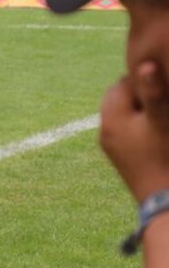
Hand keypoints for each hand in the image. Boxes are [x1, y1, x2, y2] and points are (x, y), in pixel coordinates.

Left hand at [100, 60, 168, 201]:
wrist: (166, 204)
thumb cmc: (168, 158)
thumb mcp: (163, 121)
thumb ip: (153, 91)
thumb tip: (144, 64)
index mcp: (111, 116)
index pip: (126, 81)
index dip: (150, 79)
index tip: (166, 85)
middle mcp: (105, 129)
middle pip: (123, 97)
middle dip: (144, 95)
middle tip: (166, 102)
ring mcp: (112, 145)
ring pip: (126, 114)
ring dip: (144, 111)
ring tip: (164, 120)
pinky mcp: (121, 158)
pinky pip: (129, 131)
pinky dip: (142, 126)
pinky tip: (158, 135)